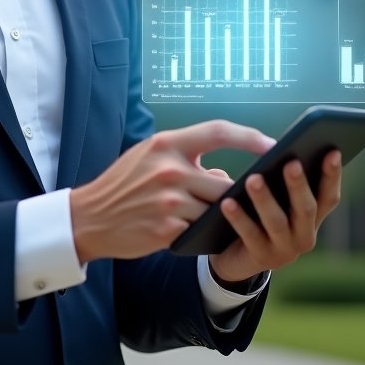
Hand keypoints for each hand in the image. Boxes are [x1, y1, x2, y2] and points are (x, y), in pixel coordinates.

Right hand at [70, 121, 271, 262]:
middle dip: (237, 195)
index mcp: (166, 143)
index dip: (251, 138)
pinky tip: (196, 233)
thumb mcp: (150, 158)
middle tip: (250, 201)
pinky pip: (201, 231)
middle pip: (224, 183)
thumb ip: (187, 161)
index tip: (274, 145)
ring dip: (218, 217)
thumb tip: (227, 177)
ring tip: (214, 219)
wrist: (90, 217)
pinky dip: (204, 233)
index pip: (219, 131)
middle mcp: (169, 168)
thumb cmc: (124, 185)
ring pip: (215, 210)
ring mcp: (169, 200)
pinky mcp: (167, 230)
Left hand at [207, 150, 341, 284]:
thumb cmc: (259, 214)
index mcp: (312, 217)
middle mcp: (305, 235)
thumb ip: (278, 178)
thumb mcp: (274, 197)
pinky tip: (227, 202)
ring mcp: (285, 250)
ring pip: (276, 222)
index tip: (333, 152)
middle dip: (298, 185)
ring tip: (253, 179)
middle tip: (292, 163)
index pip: (328, 196)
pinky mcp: (262, 257)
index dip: (332, 175)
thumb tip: (273, 149)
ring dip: (265, 199)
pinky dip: (239, 218)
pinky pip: (249, 235)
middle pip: (306, 209)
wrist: (237, 255)